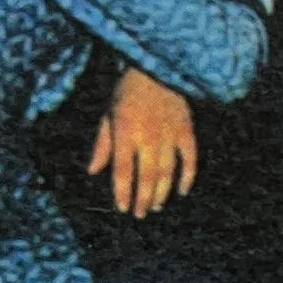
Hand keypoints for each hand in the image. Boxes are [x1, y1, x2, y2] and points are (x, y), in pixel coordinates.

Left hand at [87, 68, 197, 215]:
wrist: (156, 68)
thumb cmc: (127, 92)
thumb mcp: (108, 114)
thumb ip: (102, 144)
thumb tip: (93, 171)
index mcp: (125, 133)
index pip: (123, 171)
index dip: (123, 192)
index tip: (123, 208)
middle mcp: (148, 137)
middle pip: (147, 177)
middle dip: (143, 199)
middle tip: (140, 214)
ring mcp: (169, 135)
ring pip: (167, 172)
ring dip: (162, 193)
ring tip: (156, 206)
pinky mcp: (186, 130)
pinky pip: (190, 159)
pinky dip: (187, 176)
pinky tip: (181, 191)